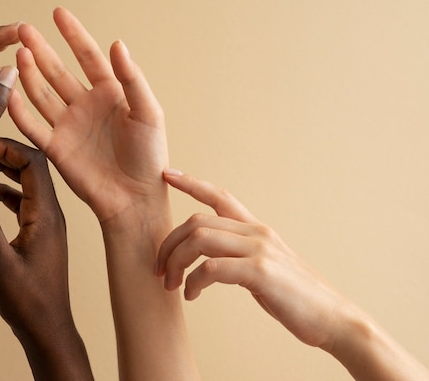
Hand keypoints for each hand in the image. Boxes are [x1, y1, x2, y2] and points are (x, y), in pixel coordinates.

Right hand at [0, 139, 93, 380]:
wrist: (47, 328)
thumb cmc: (27, 300)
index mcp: (47, 214)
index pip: (34, 163)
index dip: (8, 147)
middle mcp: (52, 213)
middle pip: (33, 168)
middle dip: (4, 154)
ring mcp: (47, 223)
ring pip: (28, 185)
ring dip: (4, 173)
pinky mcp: (40, 234)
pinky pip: (24, 202)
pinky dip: (5, 194)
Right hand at [8, 7, 168, 223]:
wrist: (136, 198)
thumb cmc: (150, 157)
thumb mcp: (148, 113)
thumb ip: (132, 79)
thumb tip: (117, 43)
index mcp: (111, 94)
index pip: (88, 57)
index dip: (73, 35)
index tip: (58, 13)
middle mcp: (86, 106)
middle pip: (57, 71)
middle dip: (40, 49)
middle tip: (22, 29)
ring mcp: (69, 126)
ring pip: (42, 94)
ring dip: (29, 74)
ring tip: (17, 54)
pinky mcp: (56, 148)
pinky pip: (33, 126)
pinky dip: (19, 111)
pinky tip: (9, 93)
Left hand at [156, 170, 347, 348]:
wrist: (334, 320)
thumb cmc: (296, 298)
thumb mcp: (265, 268)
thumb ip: (241, 255)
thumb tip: (212, 261)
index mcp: (257, 230)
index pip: (219, 196)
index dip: (191, 183)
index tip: (167, 174)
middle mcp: (257, 233)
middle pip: (197, 221)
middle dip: (169, 243)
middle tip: (159, 268)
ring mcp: (259, 250)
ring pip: (199, 239)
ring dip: (176, 261)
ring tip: (171, 284)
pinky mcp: (260, 271)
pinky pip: (211, 268)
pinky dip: (194, 282)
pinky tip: (192, 295)